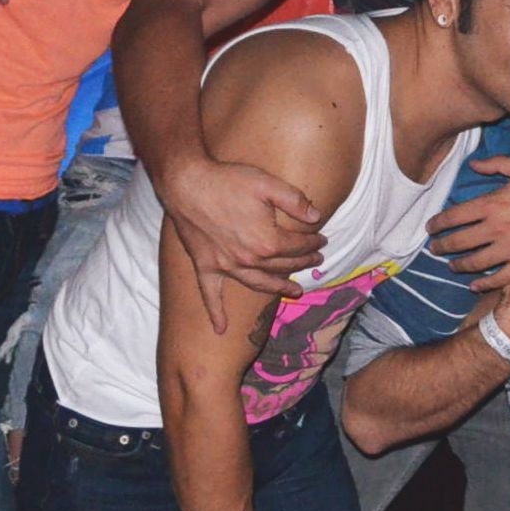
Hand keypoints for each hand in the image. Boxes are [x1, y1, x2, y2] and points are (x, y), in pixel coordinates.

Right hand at [160, 156, 326, 334]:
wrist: (187, 184)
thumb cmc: (229, 181)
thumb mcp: (269, 184)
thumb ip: (296, 201)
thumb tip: (315, 217)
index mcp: (267, 241)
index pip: (297, 246)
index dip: (313, 242)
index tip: (322, 239)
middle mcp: (248, 259)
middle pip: (282, 265)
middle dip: (302, 262)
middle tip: (315, 260)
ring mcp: (225, 266)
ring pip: (258, 283)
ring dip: (278, 288)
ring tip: (295, 291)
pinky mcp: (205, 266)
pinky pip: (210, 295)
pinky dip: (216, 312)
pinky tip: (221, 328)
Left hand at [427, 157, 509, 291]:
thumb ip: (496, 165)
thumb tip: (472, 166)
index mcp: (494, 203)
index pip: (455, 216)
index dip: (438, 223)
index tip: (431, 228)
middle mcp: (498, 228)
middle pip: (459, 241)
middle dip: (441, 246)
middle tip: (434, 249)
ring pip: (475, 263)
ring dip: (458, 265)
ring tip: (452, 265)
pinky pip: (497, 279)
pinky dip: (482, 284)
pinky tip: (474, 285)